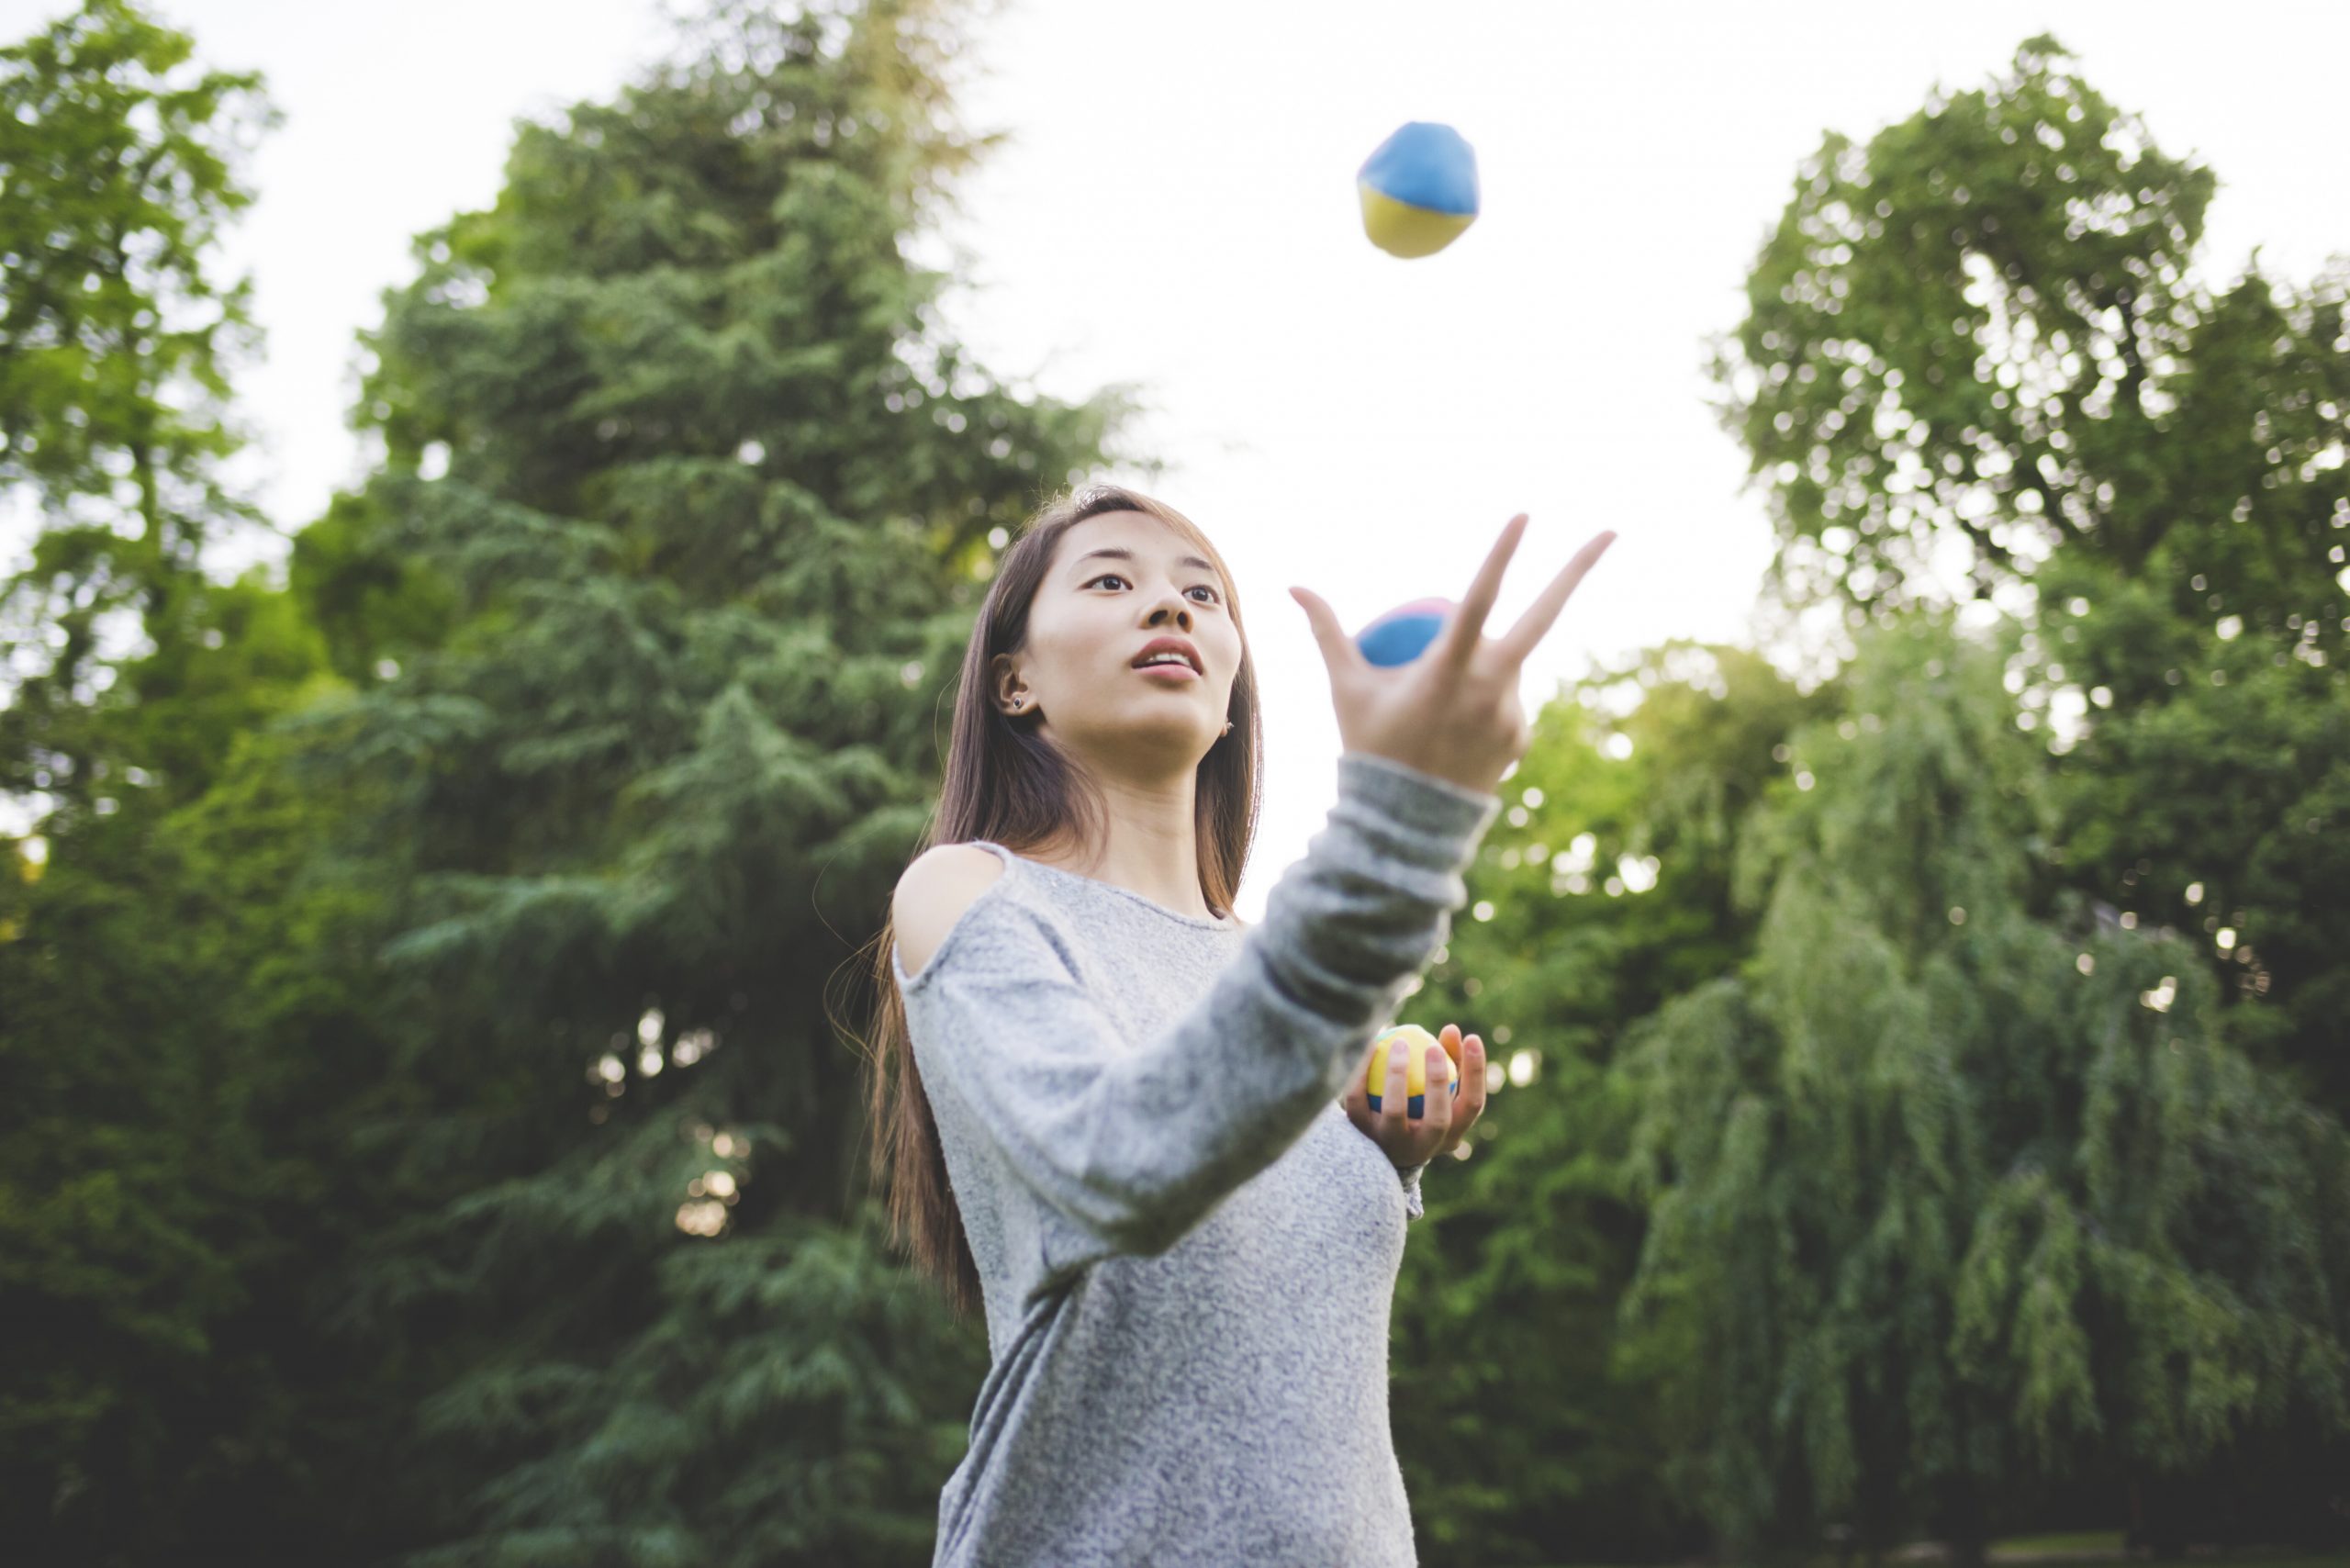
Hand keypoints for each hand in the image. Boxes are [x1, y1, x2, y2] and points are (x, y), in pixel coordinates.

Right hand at [1291, 516, 1615, 797]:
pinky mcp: (1521, 737)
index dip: (1501, 555)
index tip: (1524, 515)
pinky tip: (1455, 733)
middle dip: (1580, 568)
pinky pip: (1506, 702)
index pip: (1478, 600)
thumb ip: (1327, 631)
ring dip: (1482, 668)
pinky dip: (1484, 702)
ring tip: (1440, 711)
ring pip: (1506, 666)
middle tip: (1613, 529)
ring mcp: (1512, 714)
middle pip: (1544, 617)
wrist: (1403, 826)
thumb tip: (1294, 585)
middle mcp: (1490, 688)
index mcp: (1448, 670)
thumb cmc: (1369, 747)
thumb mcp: (1346, 689)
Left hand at [1341, 1023, 1487, 1167]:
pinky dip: (1363, 1070)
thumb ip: (1450, 1061)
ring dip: (1398, 1074)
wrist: (1377, 1145)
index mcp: (1451, 1136)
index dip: (1476, 1071)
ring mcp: (1390, 1144)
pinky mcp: (1360, 1133)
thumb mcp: (1440, 1090)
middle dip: (1438, 1082)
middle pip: (1437, 1119)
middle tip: (1433, 1047)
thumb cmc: (1420, 1108)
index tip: (1472, 1037)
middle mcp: (1423, 1147)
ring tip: (1400, 1043)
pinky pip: (1359, 1099)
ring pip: (1395, 1111)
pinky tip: (1373, 1044)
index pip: (1472, 1105)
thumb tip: (1452, 1029)